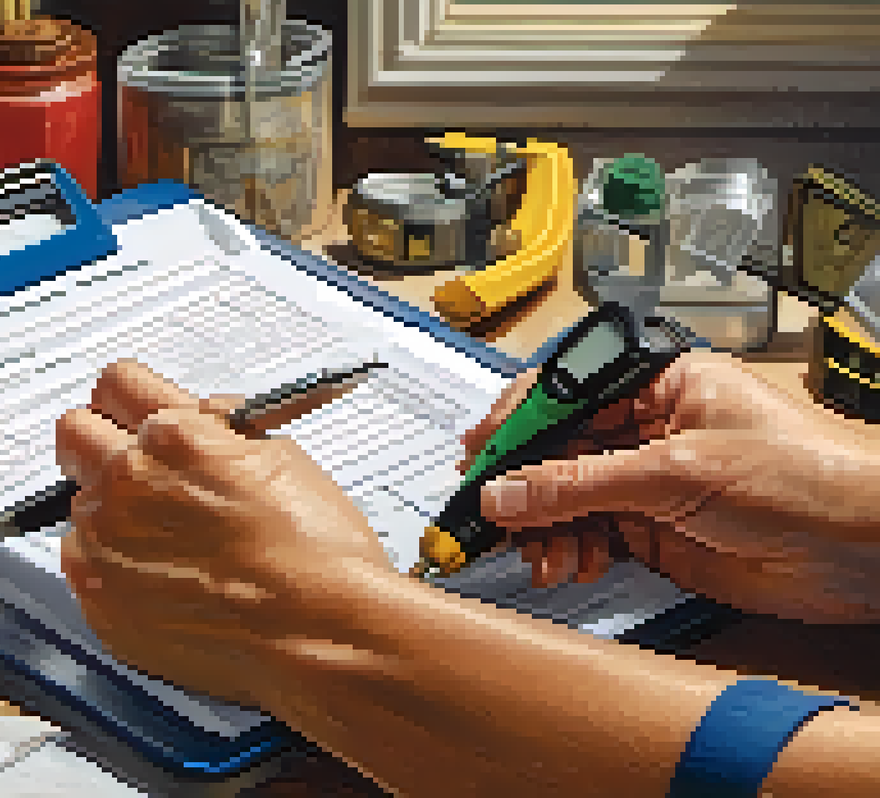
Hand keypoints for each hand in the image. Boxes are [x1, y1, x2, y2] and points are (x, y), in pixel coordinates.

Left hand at [56, 360, 392, 708]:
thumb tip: (198, 418)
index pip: (115, 384)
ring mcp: (105, 543)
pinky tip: (166, 586)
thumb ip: (218, 427)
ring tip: (172, 548)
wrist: (319, 636)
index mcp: (174, 437)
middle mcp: (128, 482)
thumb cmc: (315, 554)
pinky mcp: (98, 599)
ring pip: (80, 507)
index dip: (130, 403)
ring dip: (112, 517)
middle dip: (99, 445)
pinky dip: (114, 573)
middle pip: (74, 433)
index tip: (133, 419)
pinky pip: (83, 568)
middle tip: (136, 475)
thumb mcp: (279, 455)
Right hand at [462, 349, 879, 622]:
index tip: (476, 458)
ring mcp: (652, 482)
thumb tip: (505, 491)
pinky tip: (570, 565)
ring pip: (567, 499)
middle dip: (523, 486)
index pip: (563, 394)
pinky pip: (590, 536)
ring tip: (542, 554)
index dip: (514, 425)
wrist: (873, 546)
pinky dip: (570, 552)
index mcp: (658, 383)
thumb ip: (580, 484)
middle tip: (490, 519)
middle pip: (557, 450)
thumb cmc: (810, 476)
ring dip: (545, 528)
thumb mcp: (676, 472)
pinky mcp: (659, 531)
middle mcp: (650, 427)